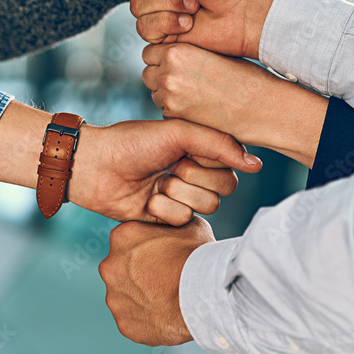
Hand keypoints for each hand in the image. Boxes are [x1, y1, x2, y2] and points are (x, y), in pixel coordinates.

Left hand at [0, 103, 261, 226]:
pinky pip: (183, 221)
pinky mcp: (166, 218)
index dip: (209, 163)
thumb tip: (256, 164)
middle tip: (170, 169)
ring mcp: (181, 196)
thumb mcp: (178, 133)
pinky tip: (147, 201)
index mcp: (200, 150)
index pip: (230, 165)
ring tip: (156, 185)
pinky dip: (163, 210)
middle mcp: (195, 173)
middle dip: (195, 180)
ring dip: (178, 195)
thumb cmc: (134, 142)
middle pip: (224, 189)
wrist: (96, 166)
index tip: (185, 153)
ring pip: (207, 207)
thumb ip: (218, 144)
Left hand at [100, 217, 214, 345]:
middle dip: (139, 272)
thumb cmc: (197, 254)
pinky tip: (166, 314)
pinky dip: (146, 319)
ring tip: (168, 298)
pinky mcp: (124, 324)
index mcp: (122, 236)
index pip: (129, 238)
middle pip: (122, 268)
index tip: (163, 252)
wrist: (204, 293)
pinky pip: (134, 320)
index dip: (147, 245)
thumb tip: (173, 221)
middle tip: (165, 276)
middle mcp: (110, 267)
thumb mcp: (186, 223)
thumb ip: (169, 223)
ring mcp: (115, 298)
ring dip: (141, 296)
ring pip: (126, 295)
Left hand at [142, 42, 327, 166]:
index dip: (163, 57)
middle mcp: (169, 73)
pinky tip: (199, 108)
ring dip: (168, 93)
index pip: (151, 51)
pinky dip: (177, 110)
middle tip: (184, 80)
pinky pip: (166, 111)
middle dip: (161, 75)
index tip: (176, 63)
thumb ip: (189, 53)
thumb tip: (171, 56)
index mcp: (178, 51)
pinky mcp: (177, 118)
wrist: (263, 108)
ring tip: (195, 95)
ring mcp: (170, 98)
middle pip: (148, 72)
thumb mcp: (214, 53)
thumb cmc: (246, 78)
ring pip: (156, 93)